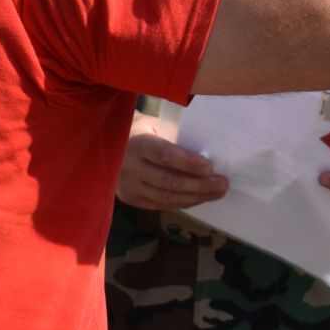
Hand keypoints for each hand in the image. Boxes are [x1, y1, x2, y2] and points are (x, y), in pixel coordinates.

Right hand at [115, 115, 229, 209]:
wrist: (107, 144)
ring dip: (195, 197)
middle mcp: (128, 167)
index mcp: (135, 142)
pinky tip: (199, 198)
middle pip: (168, 181)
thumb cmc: (139, 129)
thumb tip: (206, 150)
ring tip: (217, 192)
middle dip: (199, 185)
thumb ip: (173, 136)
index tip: (210, 167)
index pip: (164, 155)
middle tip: (222, 184)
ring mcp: (128, 186)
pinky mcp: (130, 198)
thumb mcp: (153, 124)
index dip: (188, 163)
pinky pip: (161, 204)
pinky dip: (183, 202)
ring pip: (166, 197)